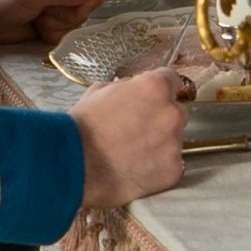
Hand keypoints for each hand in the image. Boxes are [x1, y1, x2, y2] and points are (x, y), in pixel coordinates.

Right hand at [71, 68, 190, 209]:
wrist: (75, 165)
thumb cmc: (82, 126)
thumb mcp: (99, 91)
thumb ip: (126, 88)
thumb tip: (134, 90)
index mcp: (155, 88)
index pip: (171, 79)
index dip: (158, 88)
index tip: (150, 97)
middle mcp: (171, 114)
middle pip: (175, 111)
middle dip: (160, 117)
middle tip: (136, 129)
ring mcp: (174, 144)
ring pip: (173, 139)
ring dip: (159, 142)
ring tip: (132, 152)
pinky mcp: (173, 171)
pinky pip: (170, 164)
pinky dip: (156, 166)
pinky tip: (135, 168)